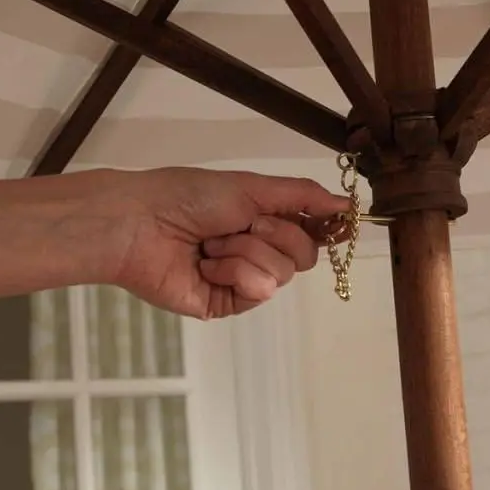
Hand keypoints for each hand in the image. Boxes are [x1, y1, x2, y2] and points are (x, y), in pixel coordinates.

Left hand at [109, 168, 349, 318]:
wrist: (142, 223)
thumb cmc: (191, 197)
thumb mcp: (253, 186)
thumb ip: (303, 195)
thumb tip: (347, 204)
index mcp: (266, 218)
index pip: (313, 230)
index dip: (328, 229)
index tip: (343, 224)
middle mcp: (259, 250)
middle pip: (304, 255)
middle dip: (277, 234)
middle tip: (247, 223)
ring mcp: (244, 279)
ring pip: (282, 273)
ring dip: (247, 251)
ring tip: (213, 244)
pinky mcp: (228, 303)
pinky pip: (257, 291)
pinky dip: (234, 271)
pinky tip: (207, 265)